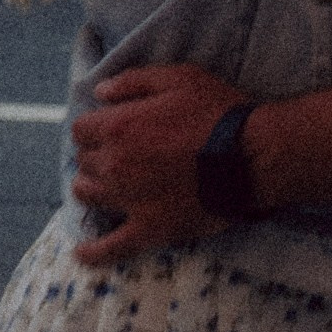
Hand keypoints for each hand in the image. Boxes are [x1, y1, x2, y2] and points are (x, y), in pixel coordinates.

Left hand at [68, 62, 244, 264]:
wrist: (250, 157)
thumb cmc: (217, 112)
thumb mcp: (178, 78)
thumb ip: (134, 81)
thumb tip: (100, 92)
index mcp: (119, 126)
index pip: (81, 130)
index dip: (94, 127)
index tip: (109, 127)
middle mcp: (115, 164)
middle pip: (84, 162)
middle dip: (96, 154)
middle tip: (118, 153)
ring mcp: (128, 200)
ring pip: (88, 195)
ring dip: (92, 187)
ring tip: (106, 185)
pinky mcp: (148, 229)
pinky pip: (110, 247)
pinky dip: (93, 252)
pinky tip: (83, 252)